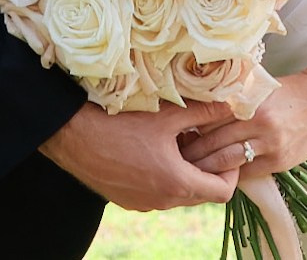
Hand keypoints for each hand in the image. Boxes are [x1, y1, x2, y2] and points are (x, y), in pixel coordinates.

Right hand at [40, 100, 241, 211]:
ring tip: (179, 138)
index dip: (232, 170)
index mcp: (177, 184)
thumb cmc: (121, 124)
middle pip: (201, 193)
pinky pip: (157, 192)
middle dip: (208, 167)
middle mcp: (163, 201)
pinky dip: (165, 175)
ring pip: (178, 193)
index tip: (227, 147)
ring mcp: (144, 204)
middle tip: (204, 138)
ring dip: (186, 170)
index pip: (223, 192)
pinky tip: (154, 147)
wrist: (75, 137)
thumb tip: (231, 103)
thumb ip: (202, 111)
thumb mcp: (167, 115)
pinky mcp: (128, 200)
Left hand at [181, 68, 306, 177]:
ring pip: (228, 161)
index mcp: (248, 101)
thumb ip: (234, 100)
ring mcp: (269, 144)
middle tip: (175, 158)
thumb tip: (200, 109)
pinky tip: (218, 176)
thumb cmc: (285, 92)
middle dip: (193, 152)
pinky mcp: (278, 161)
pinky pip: (247, 172)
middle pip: (215, 142)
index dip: (192, 129)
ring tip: (190, 171)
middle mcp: (257, 122)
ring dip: (207, 168)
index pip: (211, 118)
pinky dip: (231, 175)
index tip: (176, 135)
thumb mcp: (258, 89)